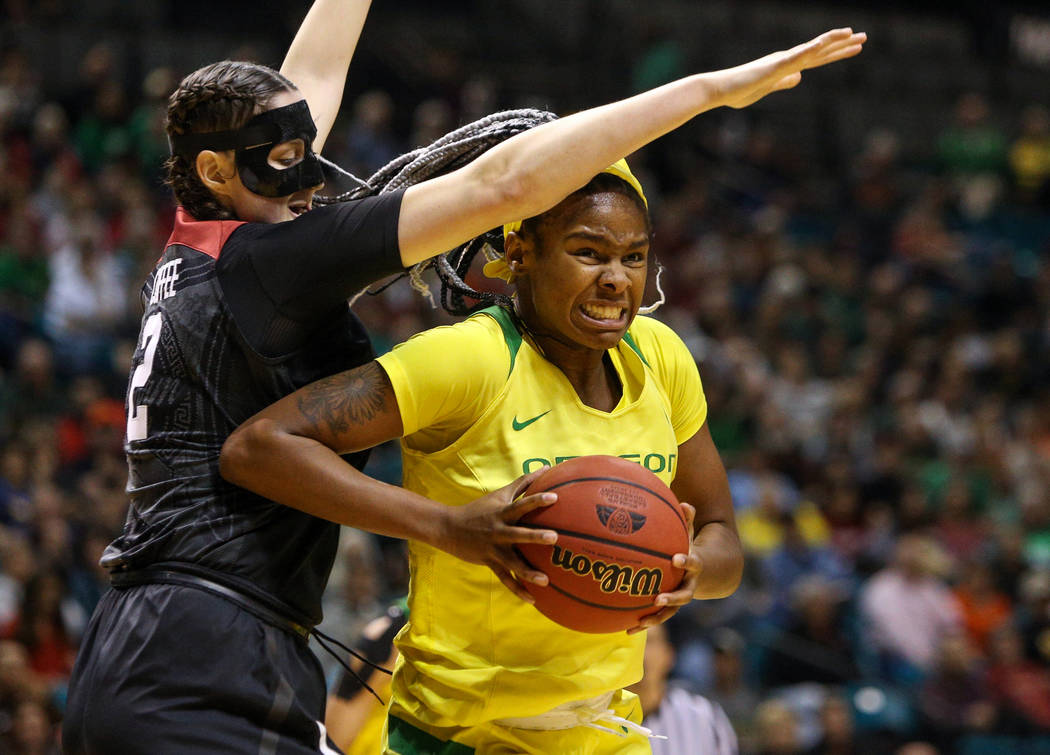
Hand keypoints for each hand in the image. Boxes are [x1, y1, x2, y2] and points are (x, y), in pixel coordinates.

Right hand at [435, 467, 557, 602]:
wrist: (449, 528)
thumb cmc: (480, 509)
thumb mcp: (501, 494)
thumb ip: (524, 483)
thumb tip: (547, 468)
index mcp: (502, 513)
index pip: (522, 504)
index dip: (537, 500)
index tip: (554, 498)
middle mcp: (499, 531)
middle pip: (519, 534)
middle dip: (535, 536)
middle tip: (554, 538)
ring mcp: (494, 549)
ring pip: (512, 563)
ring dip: (528, 572)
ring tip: (545, 580)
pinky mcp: (490, 563)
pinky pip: (505, 579)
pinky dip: (518, 590)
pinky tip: (532, 599)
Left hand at [627, 502, 700, 633]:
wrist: (707, 571)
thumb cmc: (690, 546)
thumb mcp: (690, 533)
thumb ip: (687, 519)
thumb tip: (684, 503)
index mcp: (695, 566)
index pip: (694, 563)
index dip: (687, 561)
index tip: (676, 559)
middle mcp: (689, 585)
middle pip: (684, 595)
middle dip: (672, 598)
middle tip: (659, 598)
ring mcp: (680, 598)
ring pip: (670, 612)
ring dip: (656, 618)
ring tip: (641, 622)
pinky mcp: (669, 607)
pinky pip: (656, 617)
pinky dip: (643, 623)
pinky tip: (626, 629)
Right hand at [710, 27, 866, 109]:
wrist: (718, 89)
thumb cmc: (738, 91)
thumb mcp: (767, 89)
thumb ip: (783, 83)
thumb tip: (799, 78)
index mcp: (786, 66)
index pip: (817, 59)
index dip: (837, 53)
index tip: (854, 47)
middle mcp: (787, 59)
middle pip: (820, 52)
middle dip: (843, 45)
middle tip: (864, 37)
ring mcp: (782, 61)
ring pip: (813, 49)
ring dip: (833, 41)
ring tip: (853, 34)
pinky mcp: (775, 66)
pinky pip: (797, 55)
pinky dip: (812, 48)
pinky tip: (825, 43)